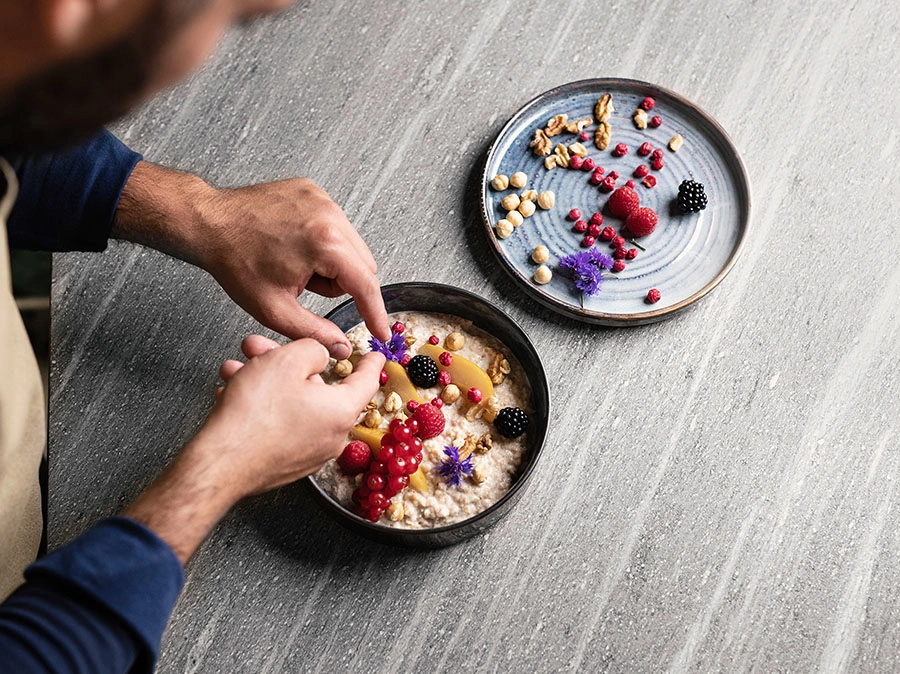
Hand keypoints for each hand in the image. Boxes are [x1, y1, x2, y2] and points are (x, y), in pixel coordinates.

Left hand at [113, 162, 390, 358]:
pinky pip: (335, 225)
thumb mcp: (275, 309)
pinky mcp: (313, 191)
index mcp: (325, 243)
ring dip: (332, 263)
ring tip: (294, 265)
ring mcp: (322, 198)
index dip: (375, 314)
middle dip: (341, 283)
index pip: (366, 285)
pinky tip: (293, 247)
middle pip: (362, 265)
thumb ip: (315, 332)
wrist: (208, 224)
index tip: (381, 332)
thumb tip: (341, 347)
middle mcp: (330, 215)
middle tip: (304, 287)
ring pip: (351, 246)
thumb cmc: (235, 261)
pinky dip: (323, 243)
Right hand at [123, 336, 384, 563]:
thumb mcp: (287, 361)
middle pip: (318, 388)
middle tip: (263, 348)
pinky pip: (280, 425)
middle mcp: (331, 436)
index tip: (375, 355)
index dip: (370, 363)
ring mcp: (309, 453)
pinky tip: (233, 393)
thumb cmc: (255, 413)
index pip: (366, 381)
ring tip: (237, 368)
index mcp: (341, 411)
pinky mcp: (285, 463)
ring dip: (267, 382)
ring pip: (293, 404)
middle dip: (288, 364)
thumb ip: (312, 350)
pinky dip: (262, 406)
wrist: (220, 463)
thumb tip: (318, 357)